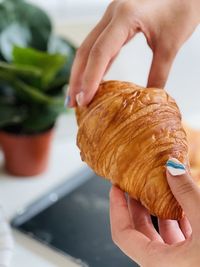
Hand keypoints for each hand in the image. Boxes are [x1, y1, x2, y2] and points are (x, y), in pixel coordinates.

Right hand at [67, 0, 199, 106]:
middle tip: (72, 103)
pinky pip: (100, 45)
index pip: (100, 53)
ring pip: (89, 47)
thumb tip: (149, 97)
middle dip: (77, 78)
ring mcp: (112, 17)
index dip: (90, 79)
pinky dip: (94, 64)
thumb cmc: (182, 6)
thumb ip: (159, 72)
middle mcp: (112, 14)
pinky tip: (92, 79)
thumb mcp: (171, 43)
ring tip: (77, 95)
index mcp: (125, 17)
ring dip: (81, 72)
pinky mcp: (116, 22)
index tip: (85, 101)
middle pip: (86, 50)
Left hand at [110, 166, 199, 266]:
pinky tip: (182, 204)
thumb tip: (171, 166)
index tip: (116, 187)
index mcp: (158, 263)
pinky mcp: (193, 258)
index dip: (116, 208)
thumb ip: (187, 193)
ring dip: (158, 209)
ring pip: (160, 234)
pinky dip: (177, 219)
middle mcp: (164, 265)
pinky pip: (178, 237)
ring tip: (159, 188)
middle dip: (136, 205)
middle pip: (139, 231)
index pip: (122, 233)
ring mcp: (179, 263)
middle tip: (135, 183)